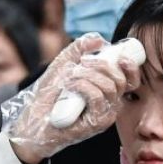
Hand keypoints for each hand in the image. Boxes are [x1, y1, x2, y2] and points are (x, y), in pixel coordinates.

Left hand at [7, 33, 142, 163]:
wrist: (32, 119)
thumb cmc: (47, 96)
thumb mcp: (62, 66)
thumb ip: (78, 50)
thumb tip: (98, 39)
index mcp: (107, 93)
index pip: (130, 81)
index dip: (130, 68)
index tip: (119, 56)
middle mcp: (110, 106)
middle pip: (121, 81)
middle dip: (103, 65)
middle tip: (82, 61)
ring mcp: (104, 116)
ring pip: (109, 88)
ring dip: (89, 75)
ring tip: (71, 75)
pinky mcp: (95, 124)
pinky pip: (97, 97)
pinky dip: (83, 85)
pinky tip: (70, 85)